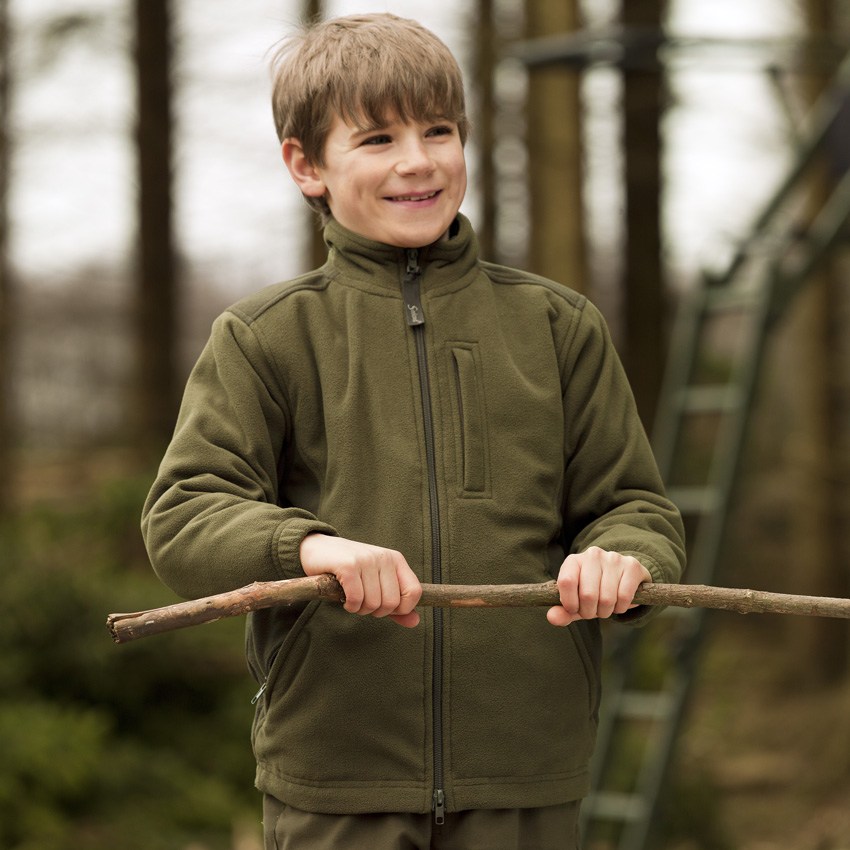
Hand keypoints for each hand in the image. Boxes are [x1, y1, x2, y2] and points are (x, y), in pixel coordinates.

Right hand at [299, 534, 421, 627]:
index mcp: (395, 559)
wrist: (317, 548)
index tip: (384, 607)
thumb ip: (396, 604)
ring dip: (360, 609)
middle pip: (392, 603)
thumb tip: (415, 622)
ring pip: (373, 603)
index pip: (414, 592)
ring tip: (352, 598)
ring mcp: (366, 560)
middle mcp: (384, 557)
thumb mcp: (377, 583)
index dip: (401, 609)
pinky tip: (345, 599)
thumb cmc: (350, 570)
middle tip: (363, 602)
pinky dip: (350, 606)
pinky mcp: (348, 565)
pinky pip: (356, 599)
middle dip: (376, 611)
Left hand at [547, 546, 650, 626]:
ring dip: (606, 611)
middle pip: (588, 594)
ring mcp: (613, 558)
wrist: (621, 578)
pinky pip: (624, 597)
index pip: (566, 582)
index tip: (574, 610)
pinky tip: (619, 603)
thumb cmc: (593, 591)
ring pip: (607, 598)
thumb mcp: (576, 602)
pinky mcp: (632, 566)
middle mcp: (592, 555)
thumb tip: (552, 617)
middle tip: (592, 611)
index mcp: (574, 560)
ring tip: (606, 607)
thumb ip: (563, 611)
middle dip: (590, 612)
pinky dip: (621, 608)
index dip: (569, 603)